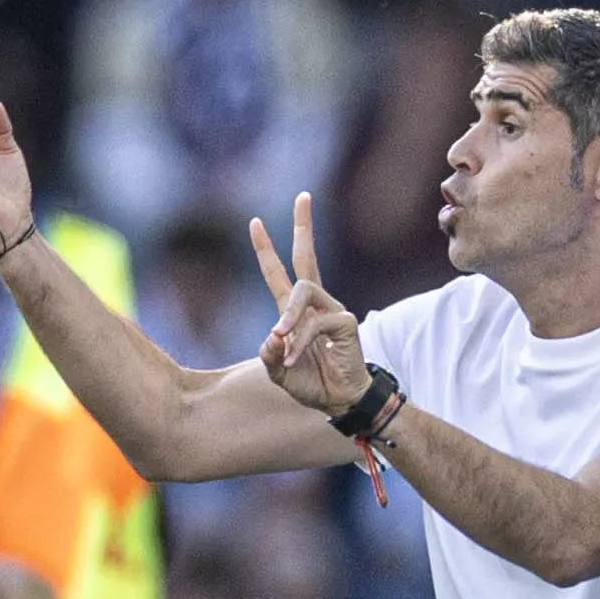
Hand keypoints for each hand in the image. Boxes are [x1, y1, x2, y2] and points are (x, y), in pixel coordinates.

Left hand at [249, 193, 370, 414]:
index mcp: (294, 312)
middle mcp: (314, 304)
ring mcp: (332, 310)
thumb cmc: (312, 385)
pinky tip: (295, 359)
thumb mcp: (279, 372)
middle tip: (302, 196)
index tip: (254, 222)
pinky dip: (299, 341)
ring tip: (283, 343)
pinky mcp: (345, 322)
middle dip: (303, 226)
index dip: (265, 249)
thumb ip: (270, 354)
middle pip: (306, 257)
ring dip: (288, 318)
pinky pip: (314, 322)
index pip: (279, 272)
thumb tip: (272, 336)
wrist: (339, 402)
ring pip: (302, 293)